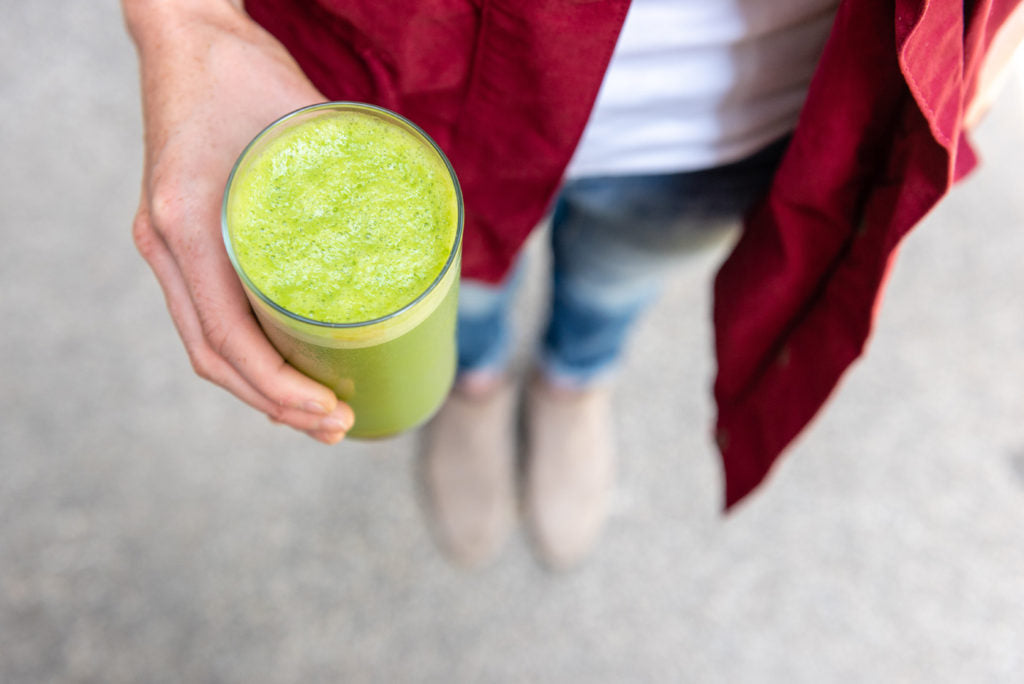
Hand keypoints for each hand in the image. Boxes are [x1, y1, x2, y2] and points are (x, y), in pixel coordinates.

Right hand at [124, 0, 352, 442]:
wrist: (189, 38)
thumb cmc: (244, 70)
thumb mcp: (304, 120)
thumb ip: (348, 172)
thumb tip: (411, 235)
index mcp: (186, 225)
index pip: (226, 337)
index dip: (278, 389)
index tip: (333, 411)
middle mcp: (166, 244)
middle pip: (214, 356)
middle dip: (276, 405)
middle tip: (339, 427)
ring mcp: (168, 245)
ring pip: (206, 342)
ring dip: (260, 390)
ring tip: (318, 416)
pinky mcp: (184, 239)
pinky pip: (206, 313)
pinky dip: (245, 354)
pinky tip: (284, 372)